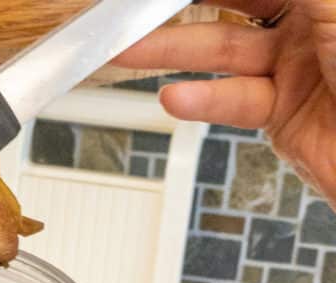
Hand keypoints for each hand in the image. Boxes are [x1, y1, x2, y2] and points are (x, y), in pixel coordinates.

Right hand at [114, 1, 335, 206]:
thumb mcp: (333, 5)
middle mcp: (306, 20)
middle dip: (181, 4)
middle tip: (136, 7)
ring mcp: (292, 66)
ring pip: (222, 49)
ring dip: (173, 50)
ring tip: (127, 50)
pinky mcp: (280, 112)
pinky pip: (233, 99)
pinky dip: (201, 100)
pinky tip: (173, 96)